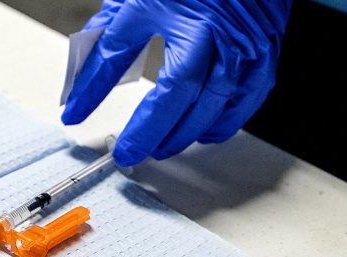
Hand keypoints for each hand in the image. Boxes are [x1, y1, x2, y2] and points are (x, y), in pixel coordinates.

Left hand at [61, 0, 291, 165]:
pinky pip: (249, 99)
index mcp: (193, 25)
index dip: (139, 125)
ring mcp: (250, 47)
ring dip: (190, 134)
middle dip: (160, 135)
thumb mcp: (136, 3)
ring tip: (163, 145)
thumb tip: (80, 92)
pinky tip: (205, 130)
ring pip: (222, 108)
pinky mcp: (266, 50)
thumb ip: (106, 46)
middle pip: (193, 105)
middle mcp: (227, 39)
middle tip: (136, 151)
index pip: (165, 91)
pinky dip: (225, 121)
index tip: (115, 144)